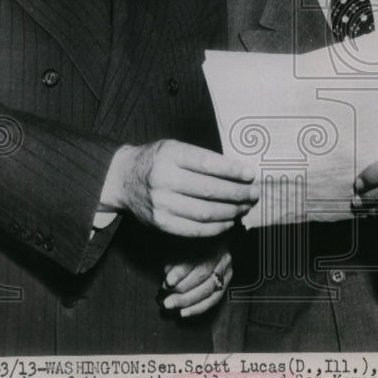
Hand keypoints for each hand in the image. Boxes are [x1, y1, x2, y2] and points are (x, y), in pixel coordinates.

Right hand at [105, 140, 256, 237]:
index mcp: (170, 155)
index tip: (251, 174)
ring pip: (205, 212)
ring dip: (231, 212)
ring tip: (245, 207)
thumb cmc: (157, 160)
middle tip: (254, 194)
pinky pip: (194, 229)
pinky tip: (228, 221)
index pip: (208, 164)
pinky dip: (216, 227)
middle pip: (209, 190)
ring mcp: (161, 203)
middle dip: (238, 194)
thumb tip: (239, 172)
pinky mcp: (160, 222)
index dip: (232, 171)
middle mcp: (164, 179)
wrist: (123, 178)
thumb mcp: (175, 147)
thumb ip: (202, 158)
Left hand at [161, 242, 232, 317]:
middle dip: (182, 289)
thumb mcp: (178, 246)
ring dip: (187, 301)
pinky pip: (214, 299)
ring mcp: (226, 268)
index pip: (196, 257)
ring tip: (170, 305)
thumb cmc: (187, 246)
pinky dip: (197, 308)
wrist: (206, 246)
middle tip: (165, 297)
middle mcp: (222, 254)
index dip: (181, 271)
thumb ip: (173, 259)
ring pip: (209, 289)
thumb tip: (168, 278)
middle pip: (203, 274)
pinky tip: (183, 312)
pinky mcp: (226, 281)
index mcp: (209, 240)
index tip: (168, 281)